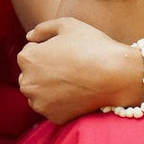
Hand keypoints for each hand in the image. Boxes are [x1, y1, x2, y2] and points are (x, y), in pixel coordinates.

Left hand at [17, 16, 141, 123]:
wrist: (117, 75)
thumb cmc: (92, 46)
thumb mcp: (67, 25)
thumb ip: (43, 28)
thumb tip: (29, 37)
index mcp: (27, 59)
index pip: (30, 52)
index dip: (49, 49)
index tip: (67, 51)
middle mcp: (27, 83)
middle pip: (31, 75)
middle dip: (45, 70)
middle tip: (70, 67)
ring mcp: (40, 103)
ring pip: (39, 93)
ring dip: (50, 88)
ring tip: (74, 80)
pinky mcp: (54, 117)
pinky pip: (53, 108)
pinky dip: (61, 102)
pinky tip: (77, 93)